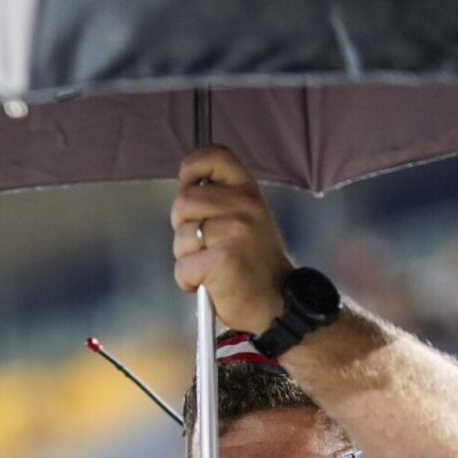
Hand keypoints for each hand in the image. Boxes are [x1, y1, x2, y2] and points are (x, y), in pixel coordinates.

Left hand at [170, 146, 295, 334]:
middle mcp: (245, 206)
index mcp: (248, 191)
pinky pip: (183, 267)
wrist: (277, 302)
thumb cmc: (252, 264)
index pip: (214, 156)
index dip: (191, 169)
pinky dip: (188, 281)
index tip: (189, 188)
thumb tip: (183, 187)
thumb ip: (218, 200)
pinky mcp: (223, 260)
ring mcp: (235, 232)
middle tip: (204, 245)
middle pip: (183, 200)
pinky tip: (209, 284)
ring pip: (181, 236)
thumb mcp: (246, 219)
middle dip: (183, 227)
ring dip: (186, 257)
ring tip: (211, 266)